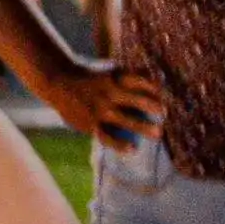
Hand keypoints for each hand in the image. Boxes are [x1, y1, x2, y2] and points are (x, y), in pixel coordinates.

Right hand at [42, 56, 165, 148]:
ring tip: (158, 134)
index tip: (166, 93)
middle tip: (165, 112)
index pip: (140, 81)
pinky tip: (133, 150)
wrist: (58, 83)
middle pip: (135, 99)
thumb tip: (159, 79)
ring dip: (142, 127)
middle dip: (152, 106)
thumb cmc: (91, 79)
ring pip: (124, 119)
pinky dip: (120, 144)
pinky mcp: (91, 124)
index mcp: (115, 78)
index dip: (154, 87)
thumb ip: (132, 76)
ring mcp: (100, 109)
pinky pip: (107, 136)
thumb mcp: (110, 72)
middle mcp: (109, 93)